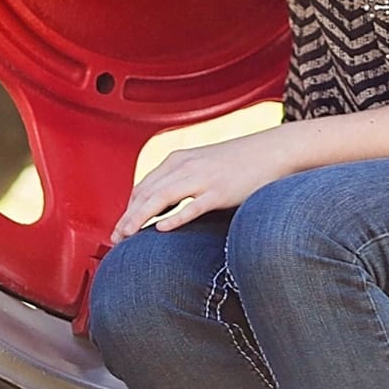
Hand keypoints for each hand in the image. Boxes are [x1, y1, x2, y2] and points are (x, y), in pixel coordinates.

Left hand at [112, 130, 294, 242]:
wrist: (273, 150)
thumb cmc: (238, 162)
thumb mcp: (203, 165)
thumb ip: (181, 180)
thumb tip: (162, 204)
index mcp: (178, 160)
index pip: (143, 187)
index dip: (128, 208)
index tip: (120, 227)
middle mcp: (185, 167)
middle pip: (146, 194)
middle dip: (127, 217)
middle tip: (115, 238)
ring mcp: (202, 178)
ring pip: (161, 198)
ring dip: (140, 218)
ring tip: (127, 236)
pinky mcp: (220, 191)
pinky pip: (193, 205)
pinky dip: (176, 217)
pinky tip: (162, 229)